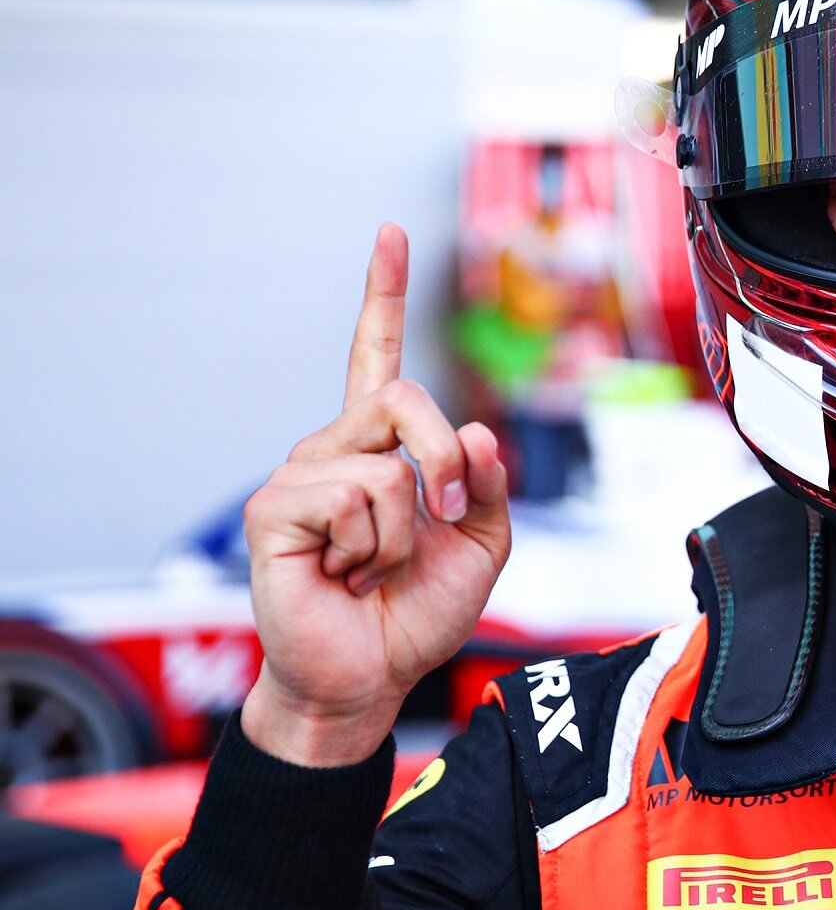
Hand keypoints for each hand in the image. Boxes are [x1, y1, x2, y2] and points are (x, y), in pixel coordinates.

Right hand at [240, 224, 510, 765]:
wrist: (373, 676)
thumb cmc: (417, 611)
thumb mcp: (483, 543)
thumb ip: (486, 484)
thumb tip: (476, 431)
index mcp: (381, 446)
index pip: (379, 356)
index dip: (383, 295)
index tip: (389, 234)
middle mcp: (335, 447)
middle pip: (404, 396)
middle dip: (446, 462)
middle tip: (443, 523)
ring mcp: (300, 474)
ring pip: (390, 465)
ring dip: (408, 533)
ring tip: (374, 569)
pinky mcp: (274, 508)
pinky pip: (358, 499)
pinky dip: (374, 549)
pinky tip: (345, 576)